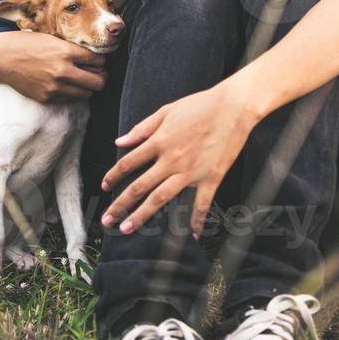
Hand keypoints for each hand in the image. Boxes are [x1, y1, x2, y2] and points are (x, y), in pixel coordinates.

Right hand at [0, 30, 106, 102]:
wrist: (0, 58)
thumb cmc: (27, 44)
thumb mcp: (52, 39)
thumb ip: (73, 48)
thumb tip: (95, 57)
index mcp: (66, 52)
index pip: (100, 61)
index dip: (102, 60)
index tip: (98, 60)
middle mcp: (63, 71)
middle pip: (99, 81)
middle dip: (102, 76)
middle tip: (98, 73)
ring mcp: (55, 87)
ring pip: (88, 93)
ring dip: (89, 87)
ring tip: (83, 79)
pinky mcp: (47, 98)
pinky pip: (71, 99)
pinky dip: (74, 92)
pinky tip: (68, 84)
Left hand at [100, 83, 256, 236]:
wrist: (233, 107)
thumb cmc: (200, 105)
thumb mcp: (167, 111)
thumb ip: (142, 128)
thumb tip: (119, 142)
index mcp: (159, 141)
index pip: (128, 163)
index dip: (113, 176)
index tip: (105, 186)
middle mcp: (171, 160)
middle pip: (139, 186)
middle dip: (120, 205)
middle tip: (107, 220)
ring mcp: (190, 172)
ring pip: (161, 198)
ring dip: (142, 215)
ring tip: (128, 229)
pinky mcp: (210, 178)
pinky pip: (201, 204)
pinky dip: (196, 220)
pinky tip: (192, 234)